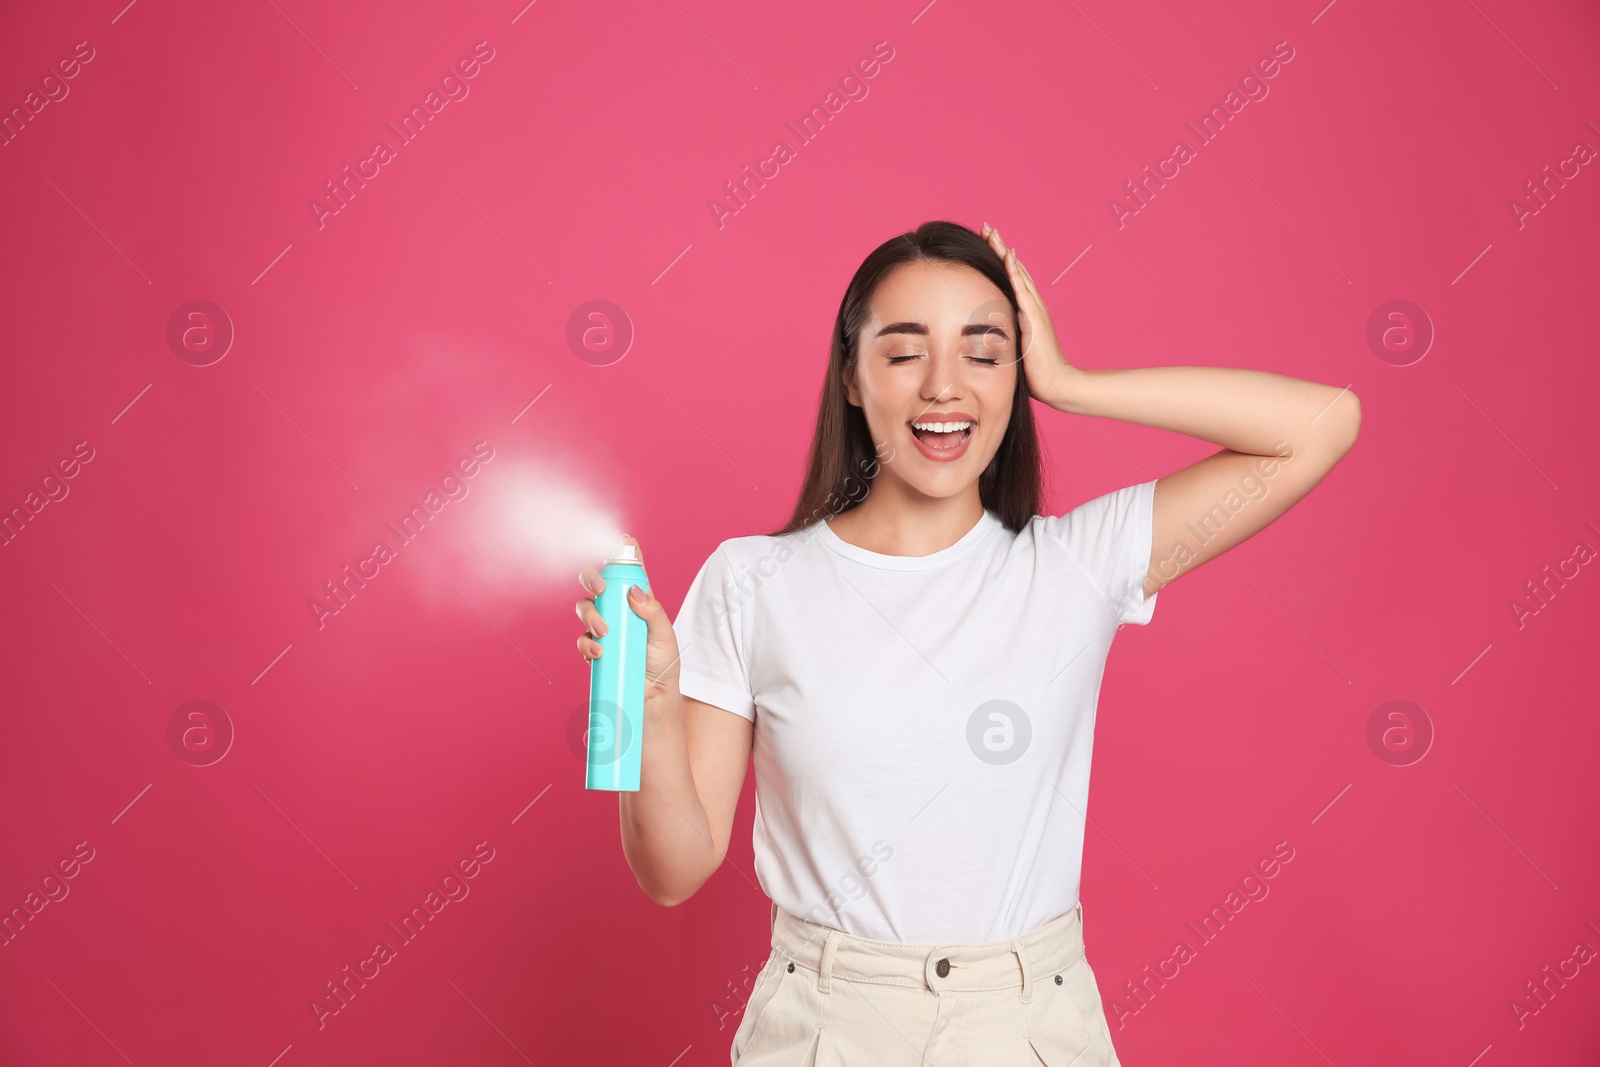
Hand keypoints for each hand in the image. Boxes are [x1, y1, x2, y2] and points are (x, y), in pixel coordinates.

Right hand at [576, 535, 681, 710]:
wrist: (652, 698)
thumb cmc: (663, 664)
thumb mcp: (665, 635)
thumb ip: (653, 612)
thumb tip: (634, 592)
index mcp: (637, 599)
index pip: (628, 570)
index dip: (623, 552)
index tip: (622, 540)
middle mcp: (617, 609)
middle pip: (596, 582)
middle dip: (592, 577)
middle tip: (599, 586)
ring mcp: (604, 627)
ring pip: (585, 607)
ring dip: (590, 615)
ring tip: (605, 632)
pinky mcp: (594, 647)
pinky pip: (582, 638)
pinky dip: (587, 643)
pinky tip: (599, 651)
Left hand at [981, 223, 1079, 409]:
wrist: (1056, 383)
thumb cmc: (1035, 372)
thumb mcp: (1015, 347)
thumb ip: (1006, 335)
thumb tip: (987, 335)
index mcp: (1027, 310)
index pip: (1011, 278)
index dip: (999, 260)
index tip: (985, 242)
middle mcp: (1032, 305)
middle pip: (1015, 269)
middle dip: (1000, 247)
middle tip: (987, 227)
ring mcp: (1035, 309)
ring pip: (1018, 273)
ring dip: (1004, 252)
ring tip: (992, 233)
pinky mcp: (1034, 317)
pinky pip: (1022, 290)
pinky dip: (1015, 272)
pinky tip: (1007, 256)